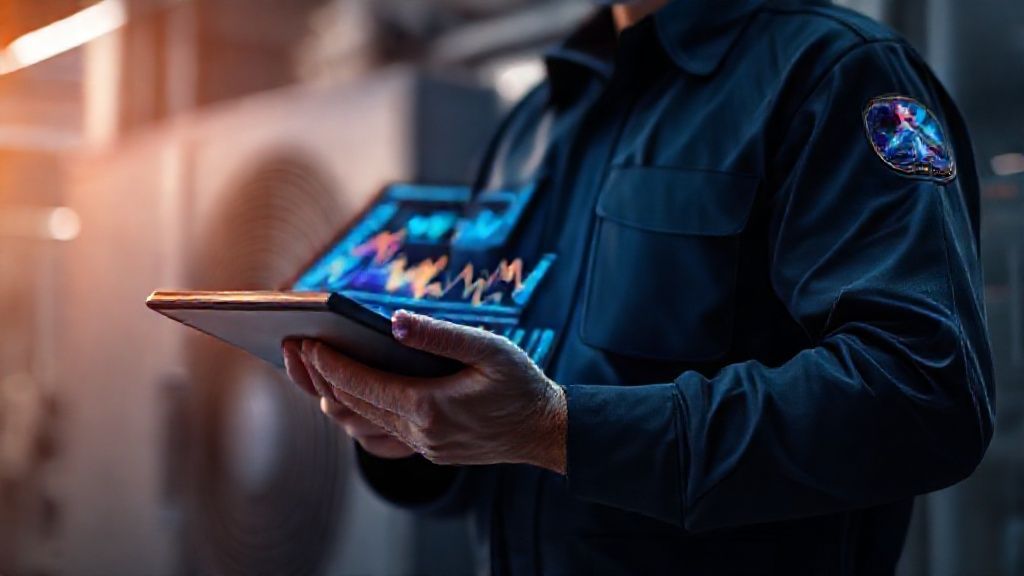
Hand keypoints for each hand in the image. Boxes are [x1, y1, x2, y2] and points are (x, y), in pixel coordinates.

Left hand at [298, 310, 566, 472]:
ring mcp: (422, 447)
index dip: (328, 362)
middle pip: (351, 405)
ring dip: (330, 399)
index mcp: (430, 406)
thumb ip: (441, 334)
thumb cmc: (522, 384)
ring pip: (359, 426)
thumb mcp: (490, 348)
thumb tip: (395, 321)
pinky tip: (344, 402)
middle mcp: (419, 433)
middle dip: (318, 376)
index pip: (362, 384)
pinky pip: (377, 440)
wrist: (547, 430)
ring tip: (309, 371)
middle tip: (293, 348)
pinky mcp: (428, 452)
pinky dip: (355, 419)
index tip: (304, 341)